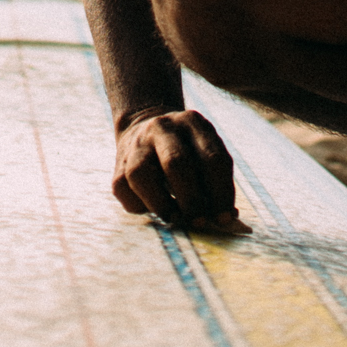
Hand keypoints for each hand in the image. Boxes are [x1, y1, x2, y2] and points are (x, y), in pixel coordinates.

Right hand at [112, 107, 239, 227]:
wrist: (143, 126)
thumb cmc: (185, 150)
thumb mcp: (203, 153)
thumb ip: (216, 182)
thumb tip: (228, 217)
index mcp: (193, 123)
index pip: (212, 158)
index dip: (220, 192)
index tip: (224, 218)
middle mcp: (163, 128)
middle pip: (176, 163)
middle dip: (191, 199)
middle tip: (200, 222)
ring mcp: (137, 143)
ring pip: (141, 174)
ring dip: (161, 204)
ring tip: (175, 218)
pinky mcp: (118, 163)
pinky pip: (124, 189)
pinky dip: (141, 206)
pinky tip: (154, 209)